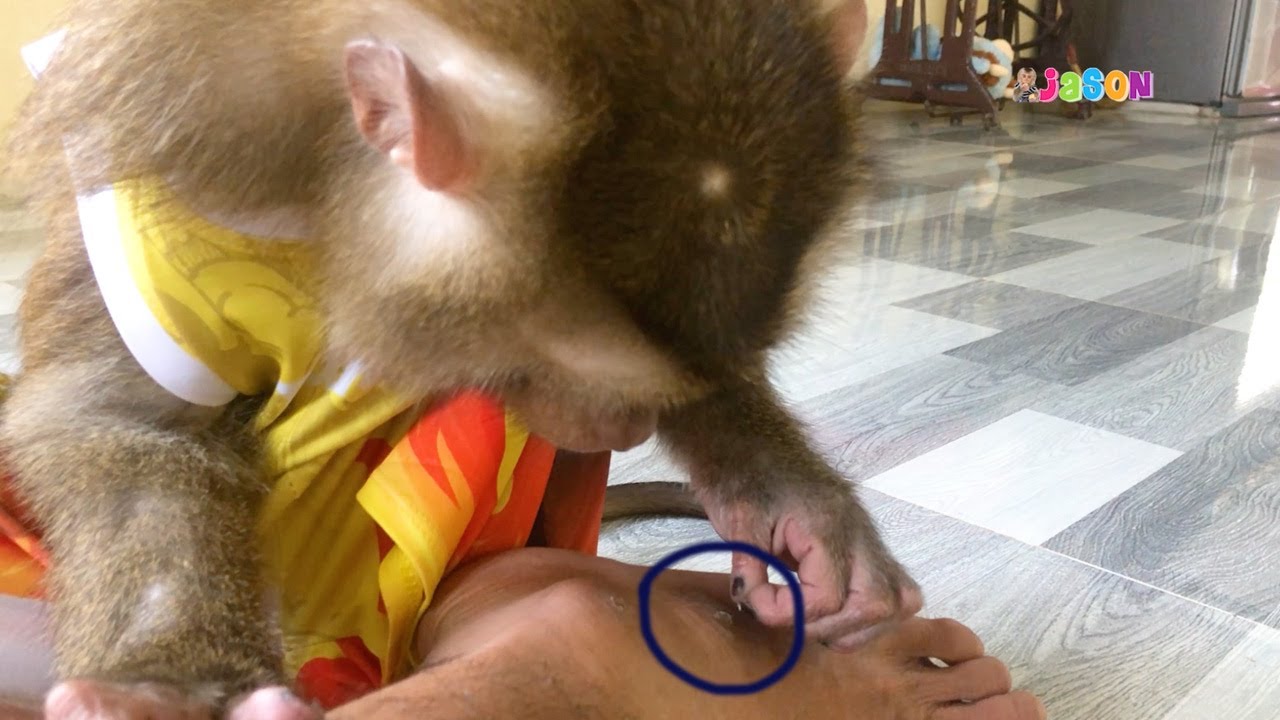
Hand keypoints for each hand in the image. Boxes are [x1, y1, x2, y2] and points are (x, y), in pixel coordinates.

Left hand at [706, 488, 922, 651]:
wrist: (751, 439)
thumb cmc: (742, 472)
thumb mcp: (736, 519)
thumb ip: (749, 570)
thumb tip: (758, 607)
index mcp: (828, 522)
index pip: (828, 597)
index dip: (789, 613)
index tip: (756, 600)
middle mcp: (860, 532)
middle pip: (878, 603)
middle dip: (832, 626)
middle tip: (793, 618)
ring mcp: (870, 537)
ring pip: (899, 601)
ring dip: (858, 625)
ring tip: (815, 618)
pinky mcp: (868, 544)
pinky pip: (896, 589)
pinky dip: (872, 612)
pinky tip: (837, 610)